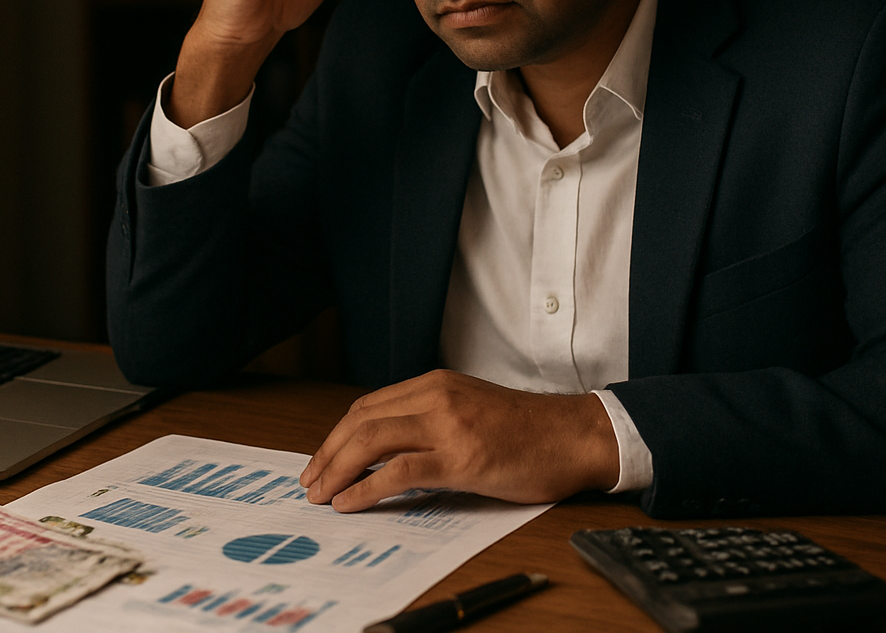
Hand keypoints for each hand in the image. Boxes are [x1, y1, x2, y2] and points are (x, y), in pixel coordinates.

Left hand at [298, 370, 620, 511]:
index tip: (322, 460)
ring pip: (372, 440)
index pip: (369, 406)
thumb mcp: (471, 408)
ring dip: (338, 469)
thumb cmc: (529, 430)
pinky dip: (368, 487)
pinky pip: (400, 470)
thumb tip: (389, 450)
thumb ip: (432, 418)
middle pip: (361, 420)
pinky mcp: (462, 458)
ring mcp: (448, 426)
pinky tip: (351, 501)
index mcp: (436, 384)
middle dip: (328, 453)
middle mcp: (437, 397)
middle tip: (311, 481)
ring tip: (321, 495)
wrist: (574, 436)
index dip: (338, 435)